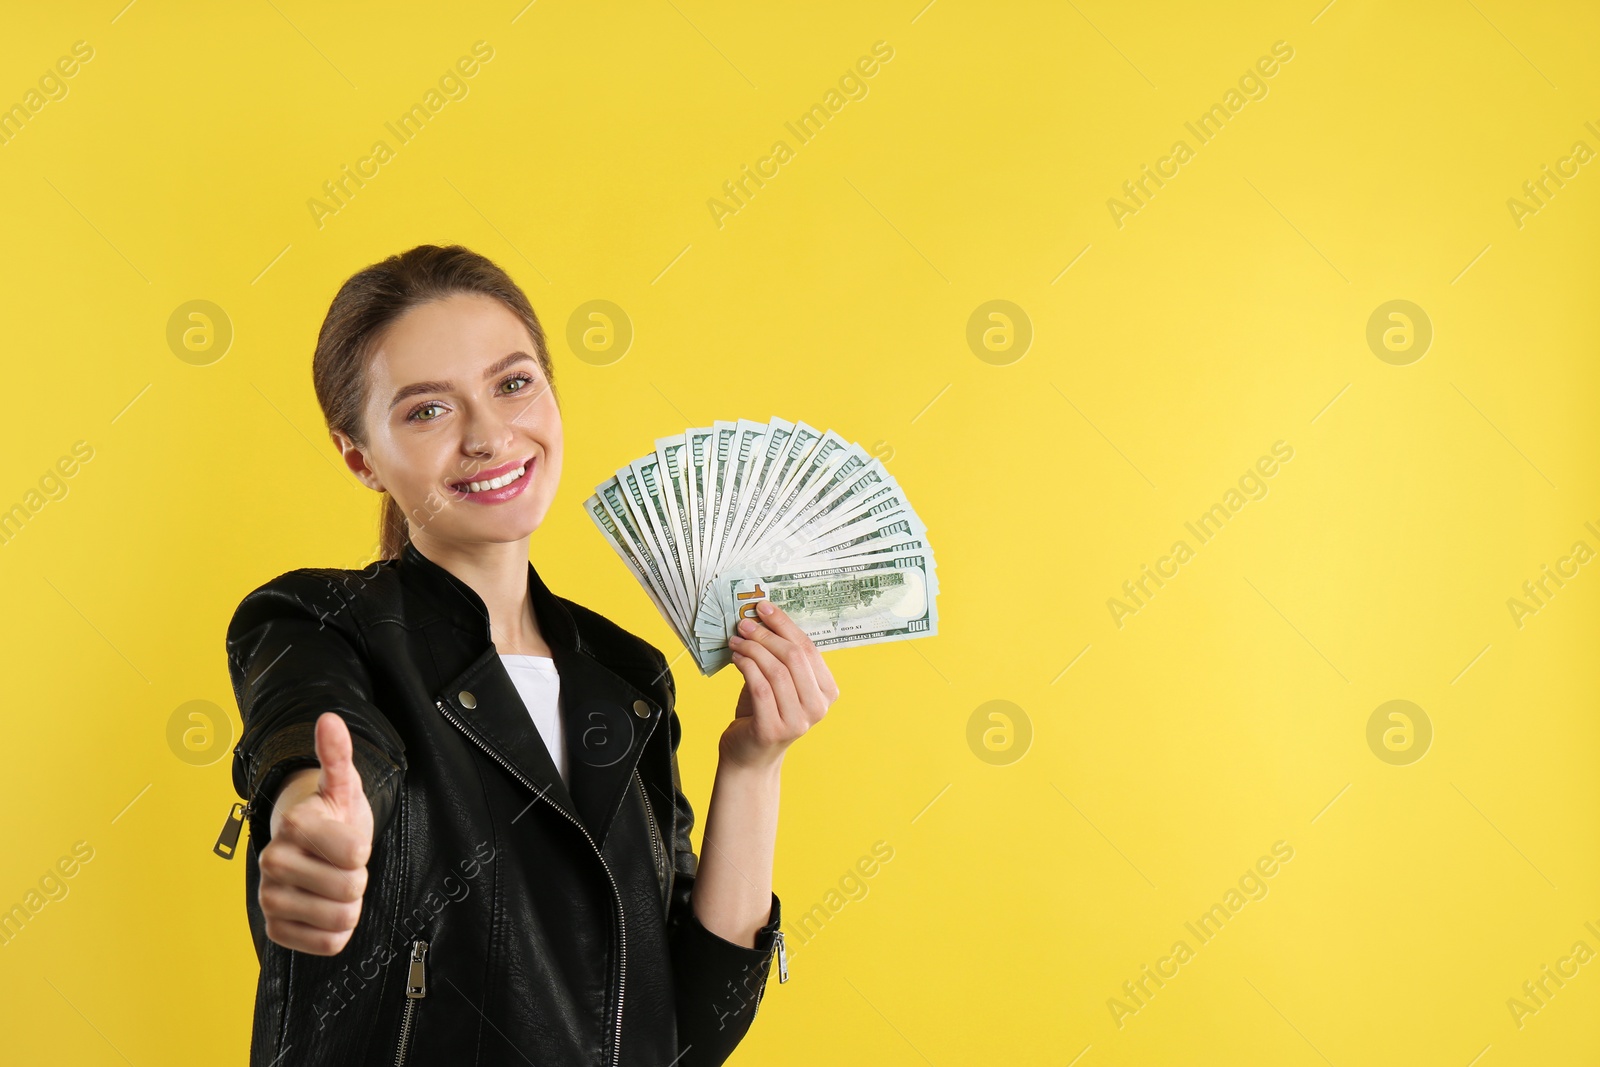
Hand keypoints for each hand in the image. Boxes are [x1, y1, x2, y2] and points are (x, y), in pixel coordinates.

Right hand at [258, 712, 374, 954]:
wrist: (308, 849)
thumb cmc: (332, 816)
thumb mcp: (342, 785)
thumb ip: (338, 755)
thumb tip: (329, 720)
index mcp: (293, 825)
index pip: (355, 853)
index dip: (362, 847)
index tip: (347, 836)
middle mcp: (273, 861)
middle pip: (351, 888)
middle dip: (358, 877)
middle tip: (342, 863)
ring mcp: (270, 898)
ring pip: (340, 919)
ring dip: (349, 904)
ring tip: (334, 883)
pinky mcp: (275, 929)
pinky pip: (328, 944)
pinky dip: (337, 931)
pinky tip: (324, 908)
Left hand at [723, 601, 839, 770]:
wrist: (750, 755)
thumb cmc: (764, 712)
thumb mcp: (779, 681)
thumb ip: (779, 655)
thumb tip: (761, 617)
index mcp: (827, 692)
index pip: (809, 649)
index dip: (784, 624)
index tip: (763, 607)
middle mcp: (818, 708)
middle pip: (794, 658)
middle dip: (766, 635)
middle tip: (744, 624)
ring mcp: (798, 721)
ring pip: (776, 671)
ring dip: (752, 649)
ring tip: (736, 641)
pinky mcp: (773, 729)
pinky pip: (760, 687)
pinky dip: (746, 667)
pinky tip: (736, 658)